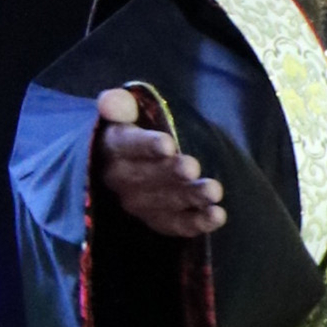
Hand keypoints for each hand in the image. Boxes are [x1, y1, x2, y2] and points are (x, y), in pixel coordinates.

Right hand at [93, 85, 224, 236]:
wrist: (128, 160)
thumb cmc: (134, 129)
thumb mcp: (125, 112)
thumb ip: (119, 105)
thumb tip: (109, 101)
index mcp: (113, 148)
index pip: (126, 146)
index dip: (146, 146)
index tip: (168, 144)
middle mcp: (121, 180)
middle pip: (147, 178)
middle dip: (171, 173)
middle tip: (193, 167)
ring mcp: (140, 204)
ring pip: (165, 203)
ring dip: (190, 198)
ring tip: (214, 191)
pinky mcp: (158, 220)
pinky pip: (176, 225)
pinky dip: (198, 222)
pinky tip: (218, 216)